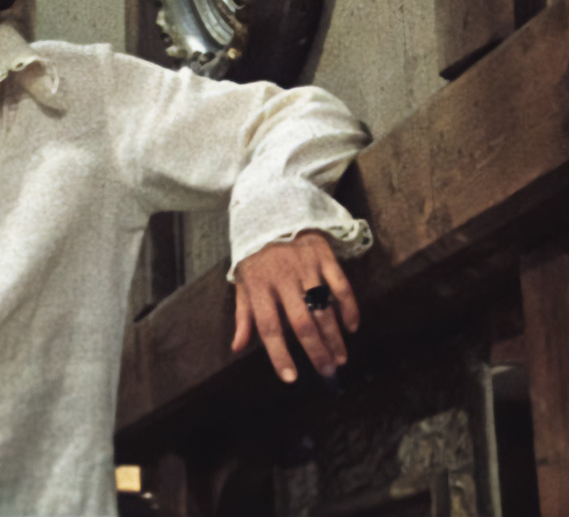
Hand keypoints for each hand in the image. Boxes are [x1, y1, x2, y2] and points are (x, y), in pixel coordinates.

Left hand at [230, 230, 359, 382]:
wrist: (272, 211)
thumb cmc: (257, 256)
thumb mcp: (244, 281)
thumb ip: (244, 316)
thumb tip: (237, 348)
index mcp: (258, 285)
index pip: (268, 327)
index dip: (279, 354)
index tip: (291, 378)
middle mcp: (281, 277)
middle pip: (301, 322)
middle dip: (315, 351)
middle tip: (327, 372)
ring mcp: (304, 266)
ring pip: (323, 309)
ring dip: (334, 337)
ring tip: (340, 358)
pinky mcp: (323, 255)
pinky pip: (341, 286)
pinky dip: (349, 308)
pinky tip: (352, 327)